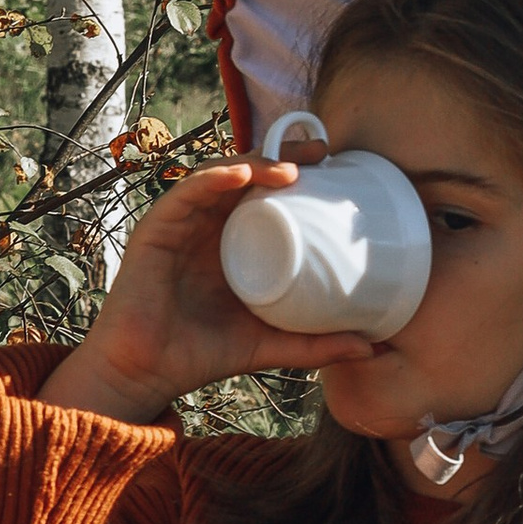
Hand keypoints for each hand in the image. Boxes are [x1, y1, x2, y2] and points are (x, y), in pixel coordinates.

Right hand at [39, 156, 372, 424]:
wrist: (149, 373)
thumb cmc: (202, 354)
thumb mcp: (270, 344)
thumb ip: (317, 345)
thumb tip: (373, 348)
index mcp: (232, 243)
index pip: (265, 194)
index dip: (296, 172)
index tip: (335, 164)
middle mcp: (207, 226)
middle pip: (245, 176)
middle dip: (282, 156)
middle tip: (321, 150)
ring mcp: (181, 225)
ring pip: (218, 176)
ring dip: (253, 164)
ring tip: (289, 168)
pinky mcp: (156, 230)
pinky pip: (185, 195)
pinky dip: (212, 180)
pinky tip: (239, 176)